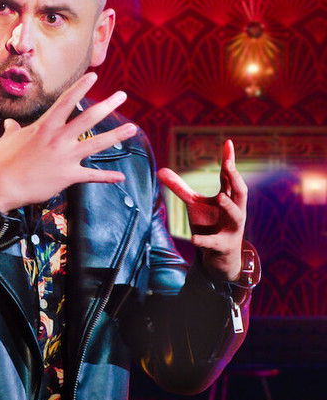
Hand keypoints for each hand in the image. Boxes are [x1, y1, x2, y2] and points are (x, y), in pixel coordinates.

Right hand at [0, 72, 136, 212]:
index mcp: (45, 126)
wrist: (2, 186)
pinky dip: (106, 177)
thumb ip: (13, 128)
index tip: (94, 76)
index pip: (66, 102)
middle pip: (88, 119)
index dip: (81, 87)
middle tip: (122, 96)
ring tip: (132, 129)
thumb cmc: (3, 161)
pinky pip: (91, 176)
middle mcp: (58, 139)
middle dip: (107, 106)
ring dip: (116, 136)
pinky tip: (119, 176)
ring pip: (96, 144)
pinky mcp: (68, 176)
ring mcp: (65, 157)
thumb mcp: (8, 139)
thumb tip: (10, 123)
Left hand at [157, 140, 246, 281]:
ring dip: (229, 207)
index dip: (229, 161)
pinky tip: (192, 239)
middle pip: (240, 193)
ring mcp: (232, 229)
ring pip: (236, 217)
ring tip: (219, 198)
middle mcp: (235, 211)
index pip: (229, 177)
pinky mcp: (223, 246)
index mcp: (228, 198)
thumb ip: (179, 187)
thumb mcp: (194, 204)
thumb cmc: (210, 224)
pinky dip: (204, 241)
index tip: (227, 142)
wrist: (220, 257)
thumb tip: (160, 170)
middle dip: (236, 179)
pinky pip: (214, 243)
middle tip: (229, 165)